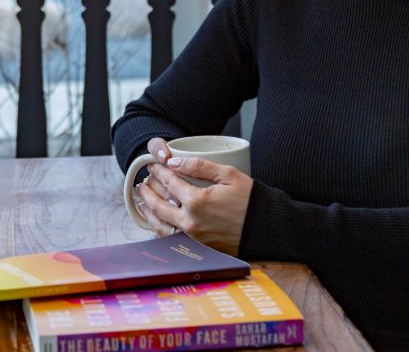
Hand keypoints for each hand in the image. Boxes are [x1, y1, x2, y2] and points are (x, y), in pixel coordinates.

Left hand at [135, 155, 251, 255]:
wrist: (267, 229)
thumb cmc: (250, 200)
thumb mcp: (228, 175)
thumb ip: (198, 166)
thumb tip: (174, 162)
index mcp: (197, 201)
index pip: (169, 182)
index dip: (159, 172)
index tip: (154, 166)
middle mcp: (191, 221)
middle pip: (159, 204)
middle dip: (148, 191)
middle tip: (142, 182)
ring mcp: (193, 238)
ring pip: (160, 224)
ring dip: (148, 211)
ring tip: (141, 201)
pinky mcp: (197, 247)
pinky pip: (170, 237)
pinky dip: (158, 228)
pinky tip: (155, 221)